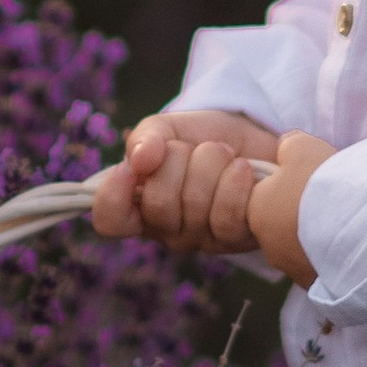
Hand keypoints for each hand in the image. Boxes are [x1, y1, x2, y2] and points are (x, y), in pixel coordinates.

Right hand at [90, 108, 279, 256]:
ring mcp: (200, 238)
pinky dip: (236, 181)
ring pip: (194, 207)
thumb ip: (146, 139)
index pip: (109, 220)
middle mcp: (166, 229)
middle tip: (196, 148)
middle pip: (157, 206)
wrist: (256, 135)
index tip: (131, 167)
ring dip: (211, 164)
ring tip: (224, 154)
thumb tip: (139, 160)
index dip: (113, 197)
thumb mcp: (168, 128)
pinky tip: (243, 169)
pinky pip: (226, 217)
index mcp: (140, 203)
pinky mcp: (235, 238)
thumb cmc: (204, 137)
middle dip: (178, 162)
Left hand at [247, 131, 335, 289]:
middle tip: (328, 196)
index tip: (308, 176)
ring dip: (315, 233)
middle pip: (280, 219)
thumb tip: (286, 149)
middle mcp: (266, 244)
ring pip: (300, 243)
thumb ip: (288, 146)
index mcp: (256, 210)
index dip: (285, 181)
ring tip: (343, 219)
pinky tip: (350, 241)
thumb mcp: (303, 147)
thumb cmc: (326, 184)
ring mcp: (290, 267)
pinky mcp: (315, 284)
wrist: (362, 230)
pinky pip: (319, 262)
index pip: (262, 191)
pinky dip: (330, 253)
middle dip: (299, 209)